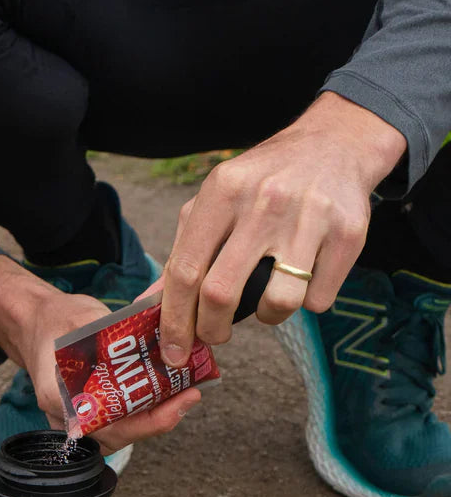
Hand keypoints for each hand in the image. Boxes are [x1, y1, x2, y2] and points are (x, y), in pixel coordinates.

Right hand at [0, 252, 201, 454]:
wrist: (33, 321)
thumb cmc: (54, 319)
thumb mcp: (82, 318)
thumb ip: (111, 334)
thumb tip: (155, 335)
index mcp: (58, 396)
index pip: (107, 425)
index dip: (146, 422)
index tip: (176, 406)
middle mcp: (66, 415)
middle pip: (119, 435)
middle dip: (158, 419)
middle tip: (190, 396)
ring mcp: (76, 417)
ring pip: (122, 432)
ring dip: (155, 417)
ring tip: (184, 393)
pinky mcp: (89, 412)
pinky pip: (119, 421)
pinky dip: (144, 410)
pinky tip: (167, 391)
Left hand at [156, 92, 405, 364]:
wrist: (334, 145)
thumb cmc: (264, 180)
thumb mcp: (218, 197)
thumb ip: (185, 247)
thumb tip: (150, 304)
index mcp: (223, 191)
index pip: (185, 268)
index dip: (174, 319)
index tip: (174, 351)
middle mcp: (263, 202)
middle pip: (221, 291)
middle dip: (211, 329)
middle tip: (215, 336)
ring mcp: (308, 218)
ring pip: (278, 302)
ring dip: (267, 317)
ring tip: (267, 302)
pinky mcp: (347, 235)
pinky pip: (319, 299)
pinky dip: (308, 301)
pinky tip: (304, 278)